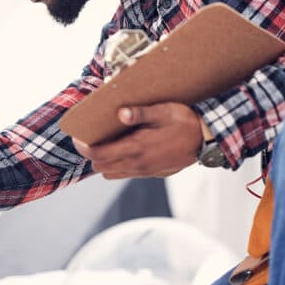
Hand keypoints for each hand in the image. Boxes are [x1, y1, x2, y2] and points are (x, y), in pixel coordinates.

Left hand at [73, 102, 202, 178]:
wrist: (206, 141)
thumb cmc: (185, 122)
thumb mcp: (164, 111)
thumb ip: (141, 113)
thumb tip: (120, 112)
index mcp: (137, 148)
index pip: (98, 154)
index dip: (83, 147)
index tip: (78, 136)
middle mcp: (137, 164)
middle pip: (100, 166)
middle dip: (91, 153)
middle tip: (90, 137)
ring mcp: (144, 171)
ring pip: (110, 173)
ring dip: (104, 160)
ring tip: (105, 143)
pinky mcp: (150, 173)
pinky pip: (124, 174)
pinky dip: (116, 164)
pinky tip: (123, 148)